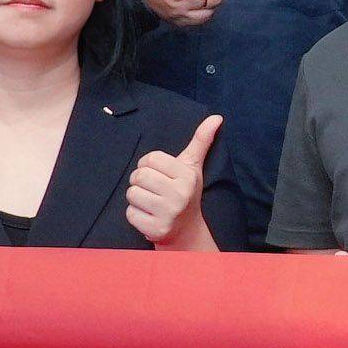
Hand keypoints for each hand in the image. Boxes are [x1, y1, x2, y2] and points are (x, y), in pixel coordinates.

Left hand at [124, 115, 224, 245]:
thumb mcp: (193, 166)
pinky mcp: (155, 229)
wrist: (186, 230)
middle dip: (141, 182)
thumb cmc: (185, 191)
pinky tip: (149, 216)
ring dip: (137, 199)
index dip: (149, 165)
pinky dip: (135, 215)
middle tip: (154, 190)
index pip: (150, 159)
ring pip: (131, 194)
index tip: (160, 175)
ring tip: (152, 203)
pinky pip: (130, 214)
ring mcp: (168, 213)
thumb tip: (217, 117)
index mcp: (187, 175)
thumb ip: (201, 140)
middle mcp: (179, 194)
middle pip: (138, 176)